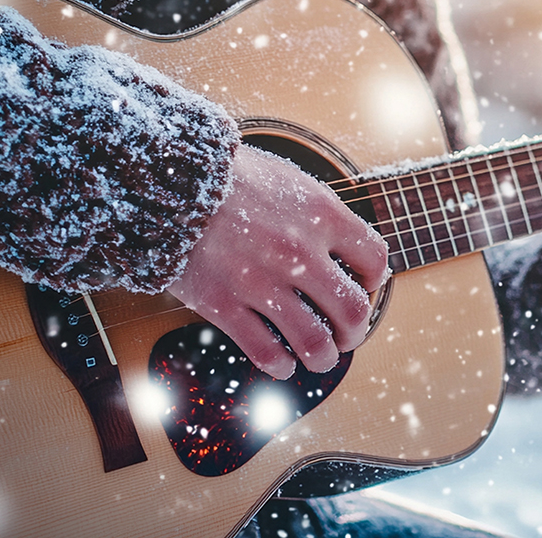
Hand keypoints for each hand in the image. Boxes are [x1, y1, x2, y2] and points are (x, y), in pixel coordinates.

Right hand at [168, 145, 389, 377]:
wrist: (166, 178)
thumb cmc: (230, 176)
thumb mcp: (290, 181)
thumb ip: (321, 215)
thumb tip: (346, 248)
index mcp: (321, 215)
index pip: (374, 259)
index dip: (374, 280)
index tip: (364, 286)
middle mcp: (298, 251)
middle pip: (353, 310)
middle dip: (356, 332)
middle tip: (348, 336)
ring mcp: (260, 281)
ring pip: (314, 343)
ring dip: (324, 358)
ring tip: (320, 358)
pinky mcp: (222, 305)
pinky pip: (265, 352)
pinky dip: (281, 366)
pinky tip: (282, 363)